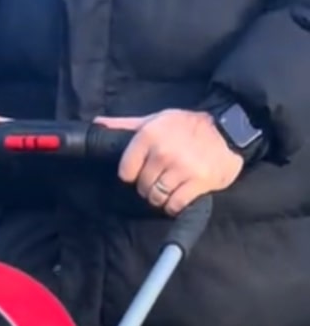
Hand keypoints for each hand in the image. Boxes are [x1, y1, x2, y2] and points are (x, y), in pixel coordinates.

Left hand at [95, 109, 242, 214]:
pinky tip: (184, 192)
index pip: (126, 172)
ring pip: (156, 198)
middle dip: (151, 186)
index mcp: (149, 135)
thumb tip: (97, 124)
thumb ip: (125, 126)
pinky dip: (176, 204)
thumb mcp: (155, 120)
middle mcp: (163, 151)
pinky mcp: (198, 182)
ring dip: (163, 196)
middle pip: (142, 187)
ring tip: (175, 183)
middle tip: (165, 175)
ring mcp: (181, 168)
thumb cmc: (187, 127)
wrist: (229, 130)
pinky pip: (174, 205)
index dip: (134, 174)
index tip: (146, 169)